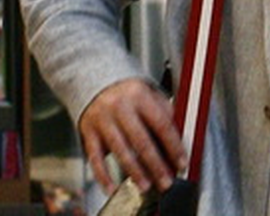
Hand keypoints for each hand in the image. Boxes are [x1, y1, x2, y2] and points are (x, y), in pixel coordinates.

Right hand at [79, 78, 186, 193]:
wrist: (95, 82)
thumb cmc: (129, 92)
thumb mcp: (150, 94)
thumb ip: (165, 114)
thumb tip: (179, 140)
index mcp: (140, 97)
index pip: (161, 124)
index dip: (173, 146)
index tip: (181, 162)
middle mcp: (120, 108)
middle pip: (141, 141)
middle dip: (155, 165)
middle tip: (166, 181)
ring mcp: (103, 121)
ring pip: (120, 151)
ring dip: (134, 172)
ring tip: (146, 185)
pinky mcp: (88, 133)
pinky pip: (95, 158)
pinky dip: (103, 175)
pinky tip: (112, 187)